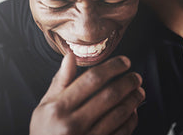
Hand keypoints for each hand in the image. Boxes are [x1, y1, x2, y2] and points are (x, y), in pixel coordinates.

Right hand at [30, 53, 145, 134]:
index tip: (124, 62)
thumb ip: (60, 81)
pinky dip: (131, 120)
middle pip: (109, 95)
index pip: (92, 80)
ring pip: (118, 114)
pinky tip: (133, 112)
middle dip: (128, 82)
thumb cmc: (44, 132)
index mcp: (58, 108)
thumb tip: (70, 56)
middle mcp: (72, 124)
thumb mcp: (44, 107)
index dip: (112, 67)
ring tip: (138, 91)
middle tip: (136, 77)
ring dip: (133, 100)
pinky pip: (121, 133)